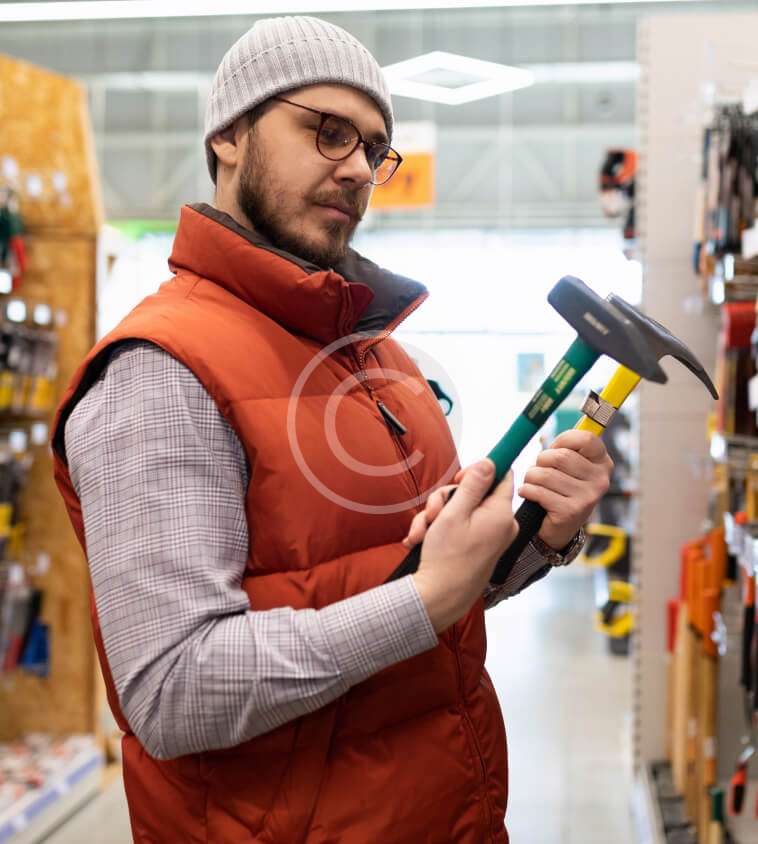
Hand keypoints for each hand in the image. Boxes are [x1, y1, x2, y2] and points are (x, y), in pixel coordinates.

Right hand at [410, 459, 518, 632]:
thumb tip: (490, 461)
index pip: (502, 476)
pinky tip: (421, 541)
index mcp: (501, 514)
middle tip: (432, 514)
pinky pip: (459, 526)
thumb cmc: (447, 558)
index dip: (480, 470)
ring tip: (422, 534)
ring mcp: (489, 536)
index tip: (460, 477)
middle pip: (474, 493)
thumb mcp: (455, 513)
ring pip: (461, 509)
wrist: (439, 598)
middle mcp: (500, 524)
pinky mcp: (478, 546)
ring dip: (436, 517)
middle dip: (446, 499)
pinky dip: (438, 530)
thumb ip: (473, 485)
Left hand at [519, 430, 612, 550]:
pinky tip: (529, 494)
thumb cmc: (559, 488)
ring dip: (531, 477)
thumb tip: (558, 415)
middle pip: (560, 456)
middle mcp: (600, 479)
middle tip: (538, 469)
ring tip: (532, 483)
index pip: (586, 438)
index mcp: (602, 462)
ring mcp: (588, 496)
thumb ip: (567, 446)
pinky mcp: (572, 511)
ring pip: (546, 474)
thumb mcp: (568, 466)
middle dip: (540, 461)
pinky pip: (539, 491)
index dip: (562, 440)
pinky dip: (527, 491)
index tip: (553, 448)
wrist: (558, 528)